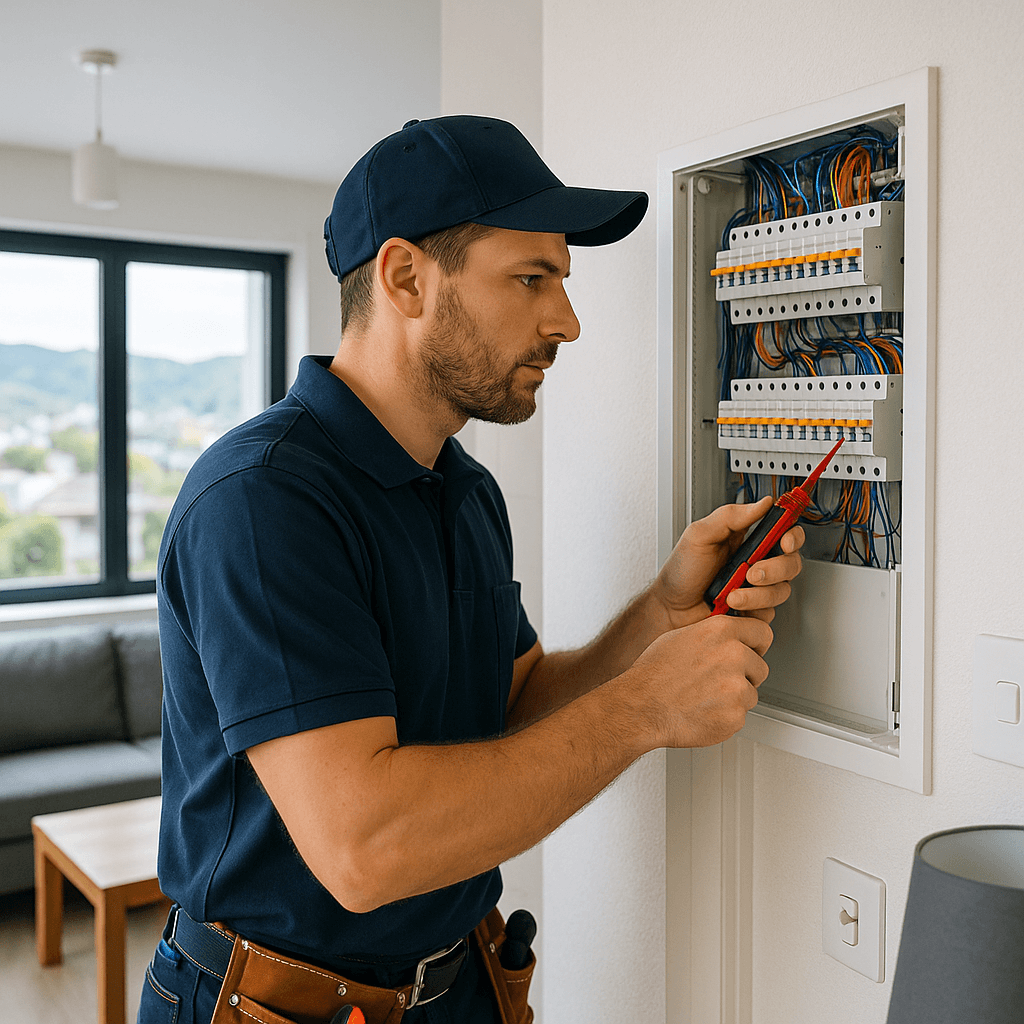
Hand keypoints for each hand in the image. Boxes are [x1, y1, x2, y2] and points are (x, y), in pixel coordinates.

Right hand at [626, 614, 772, 748]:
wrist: (642, 707)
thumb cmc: (654, 674)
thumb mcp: (680, 637)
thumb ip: (713, 635)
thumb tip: (728, 637)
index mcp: (720, 631)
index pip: (762, 632)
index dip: (756, 645)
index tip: (752, 651)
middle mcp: (733, 655)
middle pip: (760, 667)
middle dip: (745, 676)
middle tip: (719, 682)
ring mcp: (736, 686)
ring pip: (751, 693)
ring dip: (734, 698)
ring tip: (705, 697)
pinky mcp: (735, 714)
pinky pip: (740, 715)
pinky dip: (725, 717)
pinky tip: (704, 710)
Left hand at [651, 497, 803, 627]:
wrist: (670, 607)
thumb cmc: (682, 571)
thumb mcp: (700, 535)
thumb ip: (730, 516)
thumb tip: (762, 503)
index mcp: (749, 540)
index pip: (785, 532)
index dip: (793, 535)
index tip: (785, 540)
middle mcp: (758, 563)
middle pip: (791, 562)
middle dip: (776, 568)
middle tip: (751, 572)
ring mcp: (758, 589)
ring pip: (782, 590)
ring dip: (758, 593)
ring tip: (732, 594)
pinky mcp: (754, 610)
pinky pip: (769, 612)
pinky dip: (751, 609)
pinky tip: (732, 606)